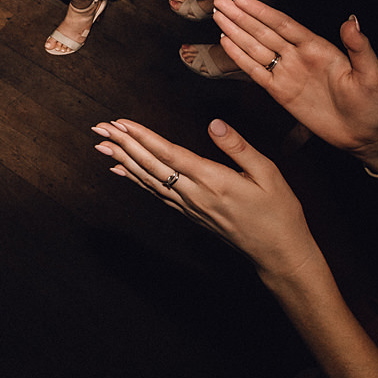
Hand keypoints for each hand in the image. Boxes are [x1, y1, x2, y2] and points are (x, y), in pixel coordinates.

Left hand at [92, 117, 322, 277]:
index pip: (169, 154)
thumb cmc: (278, 213)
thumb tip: (214, 124)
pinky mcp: (190, 214)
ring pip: (148, 180)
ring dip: (123, 160)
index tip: (121, 123)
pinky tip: (121, 170)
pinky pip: (156, 193)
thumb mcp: (268, 174)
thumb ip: (239, 148)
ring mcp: (189, 206)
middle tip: (99, 127)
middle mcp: (195, 194)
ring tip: (102, 144)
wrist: (278, 254)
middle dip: (123, 144)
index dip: (142, 137)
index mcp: (213, 181)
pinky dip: (135, 180)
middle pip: (150, 166)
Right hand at [211, 0, 377, 154]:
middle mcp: (298, 56)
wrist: (364, 135)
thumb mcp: (372, 75)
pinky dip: (239, 57)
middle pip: (263, 32)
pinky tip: (226, 43)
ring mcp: (288, 73)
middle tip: (219, 0)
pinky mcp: (280, 92)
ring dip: (235, 32)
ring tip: (218, 15)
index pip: (283, 24)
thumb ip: (360, 48)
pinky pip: (255, 71)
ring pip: (255, 48)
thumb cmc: (372, 105)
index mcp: (318, 48)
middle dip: (240, 16)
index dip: (261, 11)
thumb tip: (351, 21)